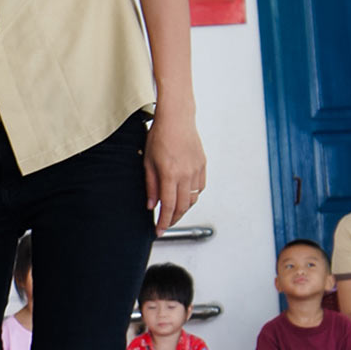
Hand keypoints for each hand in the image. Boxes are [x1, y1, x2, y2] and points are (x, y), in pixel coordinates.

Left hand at [144, 113, 206, 234]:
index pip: (168, 206)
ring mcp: (196, 170)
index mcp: (170, 174)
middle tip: (166, 224)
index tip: (159, 231)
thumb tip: (151, 204)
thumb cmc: (160, 136)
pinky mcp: (202, 165)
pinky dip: (192, 195)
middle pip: (183, 206)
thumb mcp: (148, 162)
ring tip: (174, 212)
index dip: (164, 222)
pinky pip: (199, 187)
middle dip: (174, 219)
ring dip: (184, 208)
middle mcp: (186, 174)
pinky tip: (185, 196)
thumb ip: (150, 185)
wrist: (176, 118)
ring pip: (193, 198)